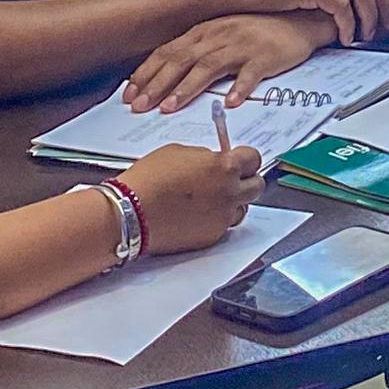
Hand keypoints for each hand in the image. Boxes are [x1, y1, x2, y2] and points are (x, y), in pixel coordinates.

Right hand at [119, 137, 262, 252]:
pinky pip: (224, 225)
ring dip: (233, 203)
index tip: (239, 161)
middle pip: (257, 186)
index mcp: (224, 167)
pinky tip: (197, 214)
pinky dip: (215, 219)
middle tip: (232, 180)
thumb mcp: (178, 152)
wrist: (131, 212)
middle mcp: (229, 193)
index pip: (253, 159)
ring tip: (210, 199)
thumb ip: (204, 156)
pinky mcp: (212, 237)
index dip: (245, 159)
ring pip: (242, 208)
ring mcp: (222, 217)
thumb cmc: (149, 178)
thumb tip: (214, 161)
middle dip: (246, 181)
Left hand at [125, 11, 325, 113]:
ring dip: (187, 89)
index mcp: (206, 30)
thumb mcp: (223, 35)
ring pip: (209, 67)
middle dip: (157, 85)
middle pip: (182, 60)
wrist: (299, 21)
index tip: (130, 93)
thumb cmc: (259, 30)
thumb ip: (199, 51)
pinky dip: (240, 88)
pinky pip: (251, 74)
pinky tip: (230, 103)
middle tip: (140, 106)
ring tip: (171, 108)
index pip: (168, 51)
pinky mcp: (265, 56)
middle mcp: (219, 34)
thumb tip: (169, 75)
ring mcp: (242, 44)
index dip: (147, 73)